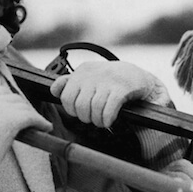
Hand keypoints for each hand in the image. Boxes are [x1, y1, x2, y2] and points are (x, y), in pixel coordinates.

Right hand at [0, 87, 52, 186]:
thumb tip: (8, 121)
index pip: (1, 92)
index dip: (12, 101)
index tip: (19, 111)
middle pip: (14, 98)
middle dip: (24, 108)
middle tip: (31, 120)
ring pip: (24, 107)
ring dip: (33, 116)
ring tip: (40, 125)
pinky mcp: (11, 119)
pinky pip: (32, 117)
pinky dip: (41, 122)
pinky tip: (46, 128)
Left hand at [49, 61, 169, 128]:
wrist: (138, 76)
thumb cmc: (110, 80)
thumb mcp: (89, 76)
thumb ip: (70, 82)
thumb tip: (54, 90)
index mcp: (83, 71)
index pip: (66, 96)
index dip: (72, 109)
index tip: (80, 111)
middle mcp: (93, 75)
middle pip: (79, 106)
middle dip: (85, 117)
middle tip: (93, 117)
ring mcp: (108, 81)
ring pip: (93, 110)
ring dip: (97, 121)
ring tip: (102, 121)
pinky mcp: (121, 89)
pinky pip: (108, 110)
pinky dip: (107, 119)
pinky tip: (110, 120)